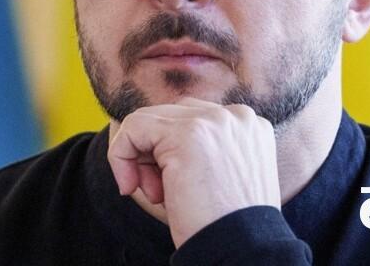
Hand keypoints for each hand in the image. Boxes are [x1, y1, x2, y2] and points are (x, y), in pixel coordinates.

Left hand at [107, 98, 280, 247]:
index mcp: (248, 126)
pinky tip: (129, 185)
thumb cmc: (225, 225)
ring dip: (138, 159)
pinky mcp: (187, 133)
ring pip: (149, 120)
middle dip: (153, 154)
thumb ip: (200, 149)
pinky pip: (133, 127)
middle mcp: (235, 116)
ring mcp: (213, 121)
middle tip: (157, 193)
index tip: (170, 187)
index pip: (190, 119)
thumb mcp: (220, 177)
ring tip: (155, 195)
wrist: (240, 252)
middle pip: (170, 116)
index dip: (169, 152)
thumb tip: (152, 140)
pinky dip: (120, 155)